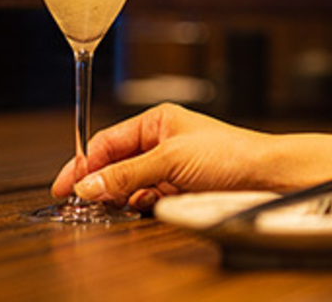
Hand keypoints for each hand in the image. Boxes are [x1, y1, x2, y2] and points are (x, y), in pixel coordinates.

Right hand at [51, 103, 275, 211]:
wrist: (266, 176)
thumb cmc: (230, 153)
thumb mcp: (171, 160)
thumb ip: (128, 173)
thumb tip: (90, 184)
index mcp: (157, 122)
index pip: (108, 141)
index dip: (85, 163)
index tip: (65, 186)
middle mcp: (161, 142)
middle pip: (115, 164)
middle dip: (99, 182)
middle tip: (81, 202)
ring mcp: (169, 167)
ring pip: (129, 184)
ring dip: (119, 196)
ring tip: (109, 205)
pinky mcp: (179, 189)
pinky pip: (146, 198)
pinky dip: (138, 205)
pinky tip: (137, 208)